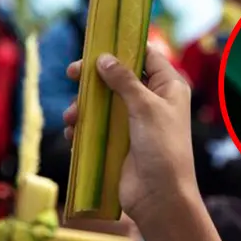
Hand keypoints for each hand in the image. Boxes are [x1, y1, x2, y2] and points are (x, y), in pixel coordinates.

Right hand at [64, 48, 195, 226]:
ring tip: (72, 118)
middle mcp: (153, 100)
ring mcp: (135, 121)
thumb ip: (124, 80)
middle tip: (72, 74)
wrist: (159, 197)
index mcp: (168, 87)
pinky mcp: (120, 141)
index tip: (98, 43)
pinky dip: (84, 127)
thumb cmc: (161, 148)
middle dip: (95, 78)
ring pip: (104, 102)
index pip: (146, 56)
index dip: (123, 47)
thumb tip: (104, 58)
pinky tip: (74, 134)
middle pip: (119, 77)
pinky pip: (98, 126)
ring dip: (85, 106)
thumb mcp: (145, 107)